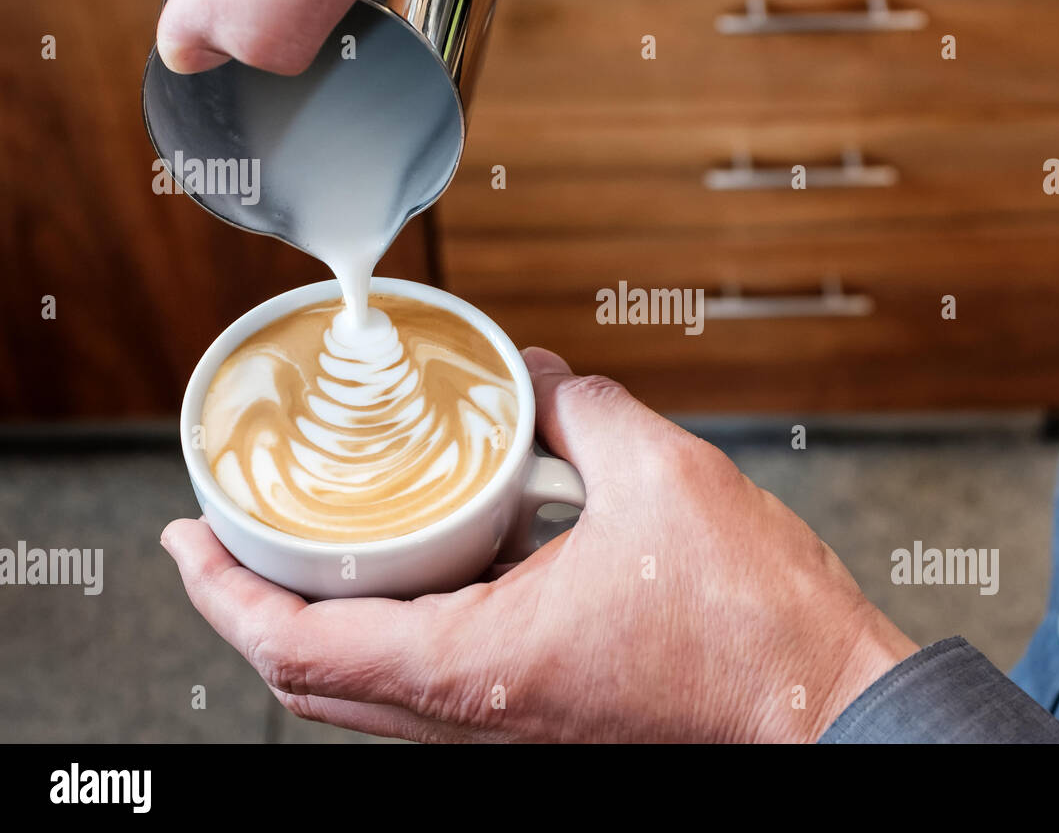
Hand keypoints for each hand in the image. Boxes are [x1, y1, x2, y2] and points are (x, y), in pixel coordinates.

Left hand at [161, 348, 917, 741]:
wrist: (827, 713)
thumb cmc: (756, 627)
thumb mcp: (665, 478)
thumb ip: (584, 411)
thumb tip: (541, 376)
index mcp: (480, 664)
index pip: (296, 649)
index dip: (220, 592)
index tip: (186, 537)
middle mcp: (477, 715)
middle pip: (313, 680)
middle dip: (253, 604)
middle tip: (232, 535)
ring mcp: (508, 726)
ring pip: (371, 690)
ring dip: (327, 617)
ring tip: (323, 539)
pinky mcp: (545, 717)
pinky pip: (437, 682)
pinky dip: (405, 624)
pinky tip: (440, 560)